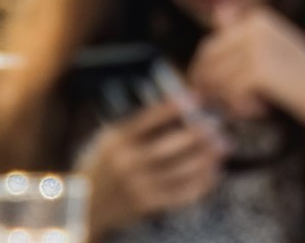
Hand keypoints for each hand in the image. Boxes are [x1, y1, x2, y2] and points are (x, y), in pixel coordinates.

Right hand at [80, 98, 223, 232]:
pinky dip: (201, 183)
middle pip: (170, 145)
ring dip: (206, 157)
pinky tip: (213, 172)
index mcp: (116, 141)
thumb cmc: (100, 166)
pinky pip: (181, 193)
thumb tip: (174, 104)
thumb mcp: (108, 139)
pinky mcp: (147, 205)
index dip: (174, 107)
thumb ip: (137, 124)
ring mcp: (138, 186)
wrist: (82, 207)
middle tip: (217, 125)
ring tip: (222, 147)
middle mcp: (127, 163)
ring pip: (181, 170)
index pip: (148, 119)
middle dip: (199, 133)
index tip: (196, 97)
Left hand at [190, 5, 304, 133]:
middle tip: (215, 106)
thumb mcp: (269, 49)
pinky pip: (230, 93)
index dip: (202, 72)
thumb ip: (241, 35)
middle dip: (207, 87)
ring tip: (248, 108)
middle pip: (208, 62)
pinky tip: (260, 110)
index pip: (210, 46)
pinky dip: (240, 107)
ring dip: (226, 100)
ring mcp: (257, 46)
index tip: (206, 92)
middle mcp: (255, 26)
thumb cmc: (297, 76)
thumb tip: (217, 9)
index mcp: (257, 18)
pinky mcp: (258, 69)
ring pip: (217, 80)